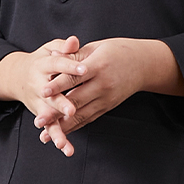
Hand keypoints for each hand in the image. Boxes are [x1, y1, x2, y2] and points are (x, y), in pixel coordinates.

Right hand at [0, 37, 87, 157]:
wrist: (18, 76)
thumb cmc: (42, 59)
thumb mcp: (49, 49)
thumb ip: (63, 46)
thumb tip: (74, 40)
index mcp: (42, 65)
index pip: (58, 65)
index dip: (70, 66)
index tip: (85, 69)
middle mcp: (38, 86)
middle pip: (51, 96)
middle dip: (61, 104)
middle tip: (72, 110)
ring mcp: (38, 103)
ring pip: (48, 117)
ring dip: (56, 129)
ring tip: (63, 142)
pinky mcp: (41, 114)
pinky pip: (50, 128)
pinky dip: (57, 138)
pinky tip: (66, 149)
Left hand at [34, 38, 183, 154]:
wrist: (144, 65)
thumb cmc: (118, 51)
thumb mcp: (96, 48)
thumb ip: (75, 54)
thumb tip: (53, 55)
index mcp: (99, 66)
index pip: (75, 77)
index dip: (58, 85)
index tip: (42, 92)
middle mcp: (103, 85)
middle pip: (75, 101)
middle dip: (56, 113)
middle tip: (38, 121)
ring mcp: (106, 98)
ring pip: (82, 115)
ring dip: (63, 126)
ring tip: (46, 135)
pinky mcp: (107, 107)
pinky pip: (89, 119)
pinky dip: (74, 127)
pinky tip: (61, 133)